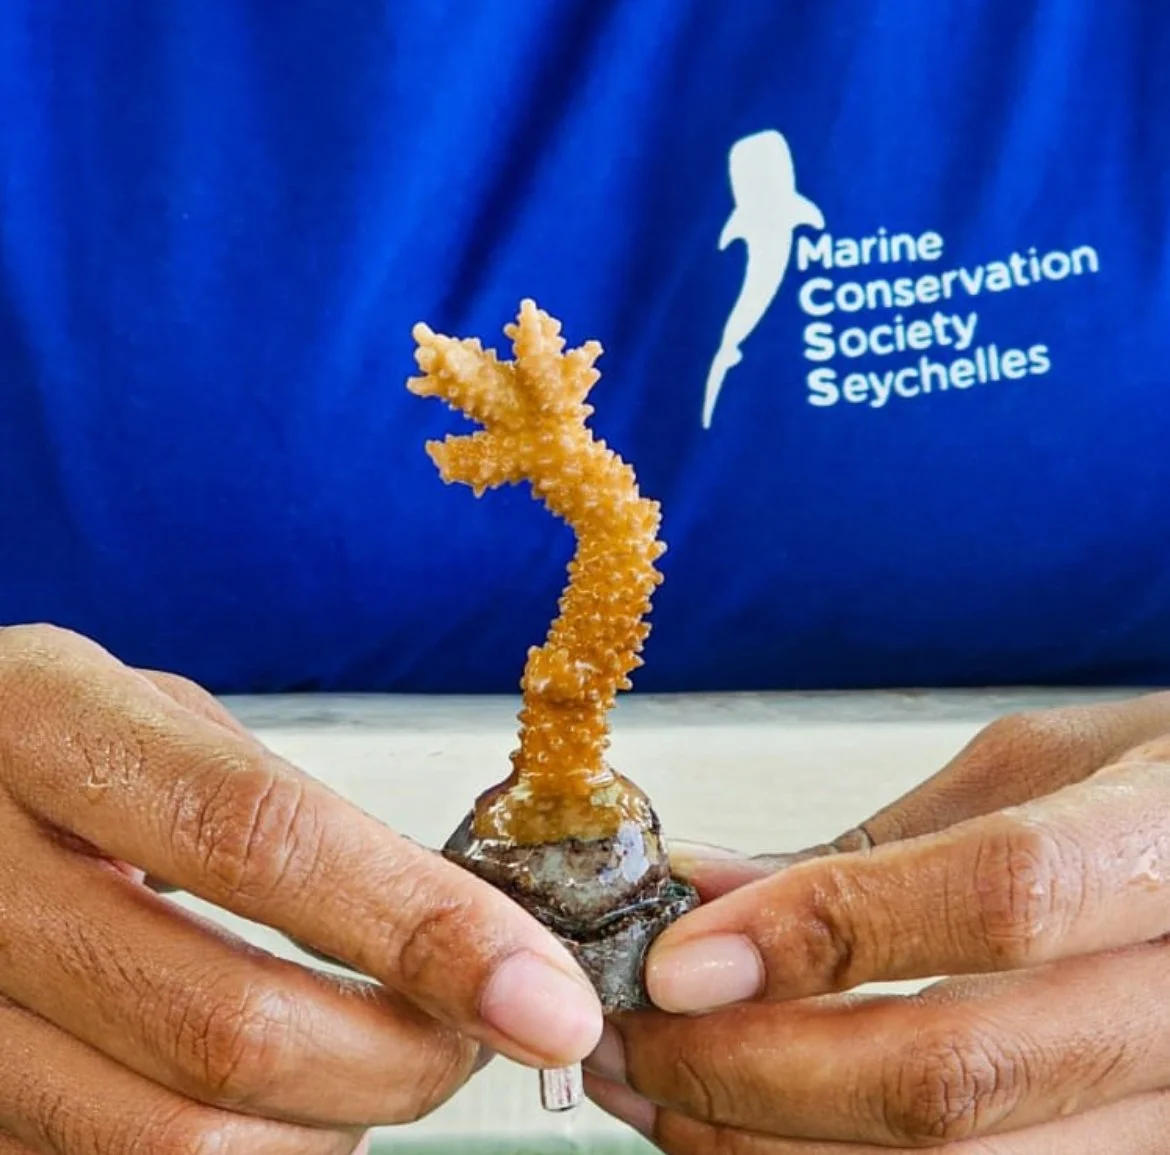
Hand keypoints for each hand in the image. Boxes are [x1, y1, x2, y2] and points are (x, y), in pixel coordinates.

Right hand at [0, 625, 601, 1153]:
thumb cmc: (52, 741)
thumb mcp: (155, 719)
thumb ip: (282, 810)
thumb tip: (454, 928)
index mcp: (45, 727)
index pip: (260, 838)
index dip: (421, 926)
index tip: (546, 996)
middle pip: (225, 1026)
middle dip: (404, 1058)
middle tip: (486, 1029)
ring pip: (176, 1142)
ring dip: (334, 1126)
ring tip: (384, 1064)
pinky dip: (253, 1154)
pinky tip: (286, 1100)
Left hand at [585, 693, 1169, 1151]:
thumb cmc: (1150, 788)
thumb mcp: (1034, 767)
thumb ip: (879, 847)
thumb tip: (706, 892)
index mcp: (1165, 848)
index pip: (1000, 899)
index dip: (826, 931)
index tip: (678, 954)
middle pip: (954, 1081)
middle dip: (751, 1072)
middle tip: (627, 1030)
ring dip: (761, 1146)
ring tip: (650, 1086)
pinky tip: (739, 1132)